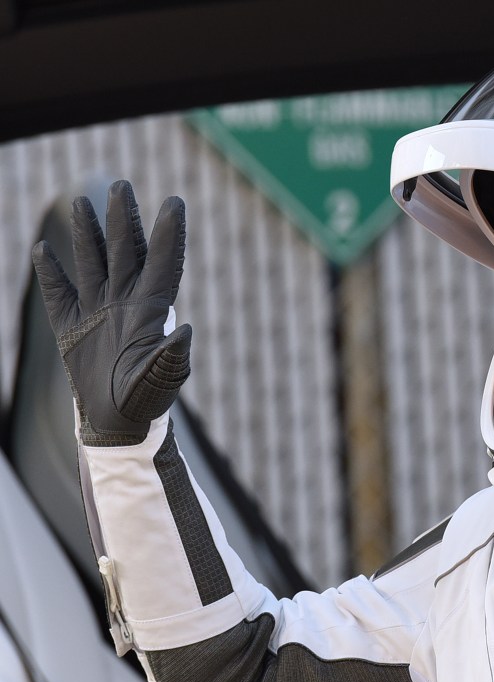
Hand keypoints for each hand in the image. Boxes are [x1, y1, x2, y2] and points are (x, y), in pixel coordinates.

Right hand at [31, 180, 191, 446]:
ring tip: (83, 201)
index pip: (161, 261)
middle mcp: (126, 302)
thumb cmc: (146, 402)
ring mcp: (98, 312)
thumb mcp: (162, 380)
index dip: (168, 233)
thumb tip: (187, 331)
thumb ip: (173, 356)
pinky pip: (59, 294)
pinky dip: (51, 273)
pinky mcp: (72, 328)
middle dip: (123, 218)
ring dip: (87, 233)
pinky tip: (43, 250)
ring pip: (92, 262)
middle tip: (122, 184)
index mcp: (152, 310)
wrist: (116, 422)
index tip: (174, 201)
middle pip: (125, 251)